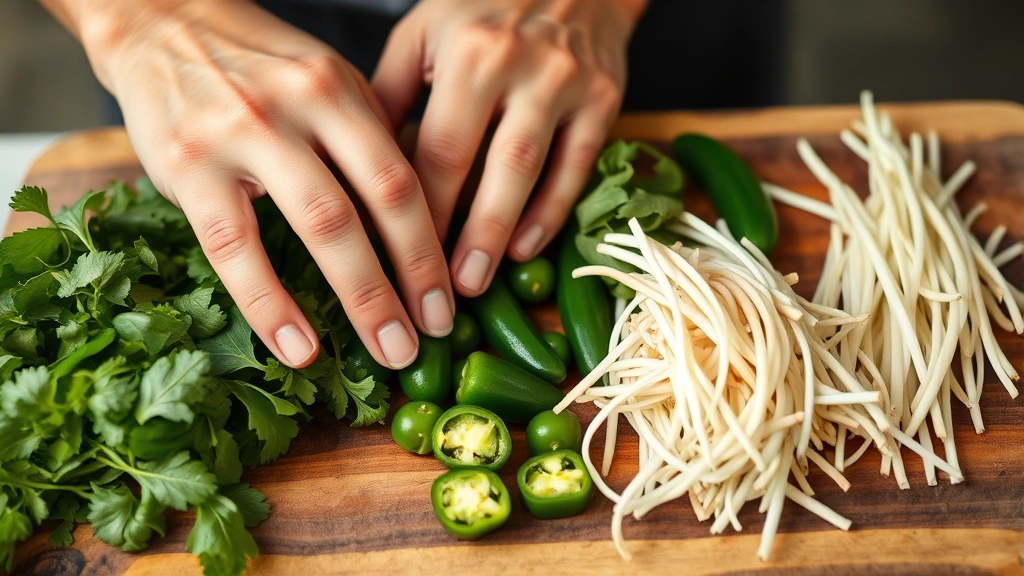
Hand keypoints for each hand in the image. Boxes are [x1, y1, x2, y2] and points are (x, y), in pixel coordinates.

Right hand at [72, 0, 454, 368]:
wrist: (160, 24)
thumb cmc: (257, 70)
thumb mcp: (324, 83)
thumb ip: (367, 142)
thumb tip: (418, 223)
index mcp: (340, 90)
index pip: (401, 177)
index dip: (430, 248)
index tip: (448, 301)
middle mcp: (301, 106)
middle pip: (374, 203)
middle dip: (410, 280)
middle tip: (430, 339)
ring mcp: (243, 133)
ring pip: (319, 225)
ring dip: (362, 298)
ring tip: (386, 350)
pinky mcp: (189, 166)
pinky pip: (235, 249)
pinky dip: (271, 305)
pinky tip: (298, 347)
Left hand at [372, 0, 643, 295]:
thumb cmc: (484, 7)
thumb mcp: (425, 31)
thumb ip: (391, 92)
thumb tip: (355, 162)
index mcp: (467, 52)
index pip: (438, 146)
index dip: (418, 209)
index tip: (395, 257)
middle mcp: (519, 67)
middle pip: (487, 166)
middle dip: (463, 235)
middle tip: (441, 290)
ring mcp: (566, 84)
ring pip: (533, 171)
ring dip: (503, 232)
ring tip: (476, 281)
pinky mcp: (604, 99)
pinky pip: (578, 165)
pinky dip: (552, 211)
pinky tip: (526, 248)